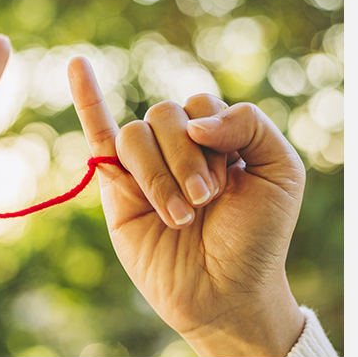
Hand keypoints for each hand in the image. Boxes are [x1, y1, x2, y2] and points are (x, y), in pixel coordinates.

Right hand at [68, 57, 305, 356]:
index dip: (213, 138)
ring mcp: (144, 165)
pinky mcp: (115, 187)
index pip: (200, 105)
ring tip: (180, 217)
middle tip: (206, 202)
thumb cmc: (255, 237)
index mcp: (213, 136)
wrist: (224, 291)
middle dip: (186, 160)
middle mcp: (176, 145)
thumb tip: (191, 121)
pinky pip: (97, 134)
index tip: (231, 185)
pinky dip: (87, 99)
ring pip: (135, 135)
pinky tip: (78, 65)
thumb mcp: (279, 172)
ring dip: (158, 176)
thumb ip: (249, 125)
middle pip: (164, 115)